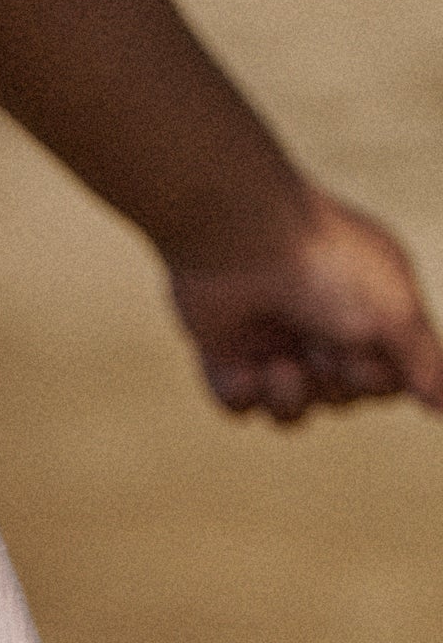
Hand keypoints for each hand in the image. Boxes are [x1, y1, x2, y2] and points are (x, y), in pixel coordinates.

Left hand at [168, 187, 442, 424]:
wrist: (236, 233)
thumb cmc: (324, 264)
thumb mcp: (396, 310)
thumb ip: (427, 362)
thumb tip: (439, 404)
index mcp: (362, 304)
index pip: (386, 375)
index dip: (378, 379)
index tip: (363, 356)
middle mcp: (317, 319)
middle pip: (343, 395)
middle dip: (337, 386)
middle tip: (319, 350)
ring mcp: (267, 333)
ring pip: (293, 409)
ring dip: (291, 399)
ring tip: (279, 367)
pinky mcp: (222, 345)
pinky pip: (237, 403)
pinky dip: (243, 395)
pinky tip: (245, 369)